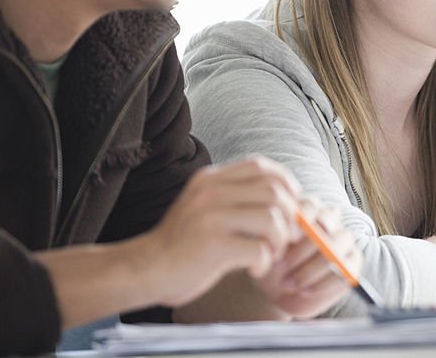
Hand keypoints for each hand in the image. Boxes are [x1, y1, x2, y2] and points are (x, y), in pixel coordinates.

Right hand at [133, 156, 301, 307]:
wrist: (145, 269)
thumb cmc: (183, 244)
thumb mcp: (205, 207)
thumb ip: (236, 197)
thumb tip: (288, 199)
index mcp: (210, 180)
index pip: (261, 166)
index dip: (286, 184)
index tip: (289, 207)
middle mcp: (210, 192)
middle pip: (274, 192)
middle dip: (290, 218)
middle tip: (285, 238)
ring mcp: (210, 217)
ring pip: (272, 219)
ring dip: (279, 241)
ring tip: (268, 254)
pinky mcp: (212, 245)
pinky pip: (259, 249)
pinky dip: (264, 263)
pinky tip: (253, 269)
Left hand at [254, 198, 360, 317]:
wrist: (278, 290)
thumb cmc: (270, 264)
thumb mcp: (266, 249)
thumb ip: (276, 235)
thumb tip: (284, 232)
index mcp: (309, 208)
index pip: (310, 206)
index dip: (294, 226)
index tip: (276, 246)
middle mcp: (330, 219)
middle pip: (325, 224)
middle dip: (301, 250)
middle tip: (280, 267)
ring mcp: (344, 239)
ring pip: (336, 247)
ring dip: (310, 269)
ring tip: (290, 283)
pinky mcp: (353, 261)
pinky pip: (347, 269)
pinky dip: (323, 283)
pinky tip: (305, 290)